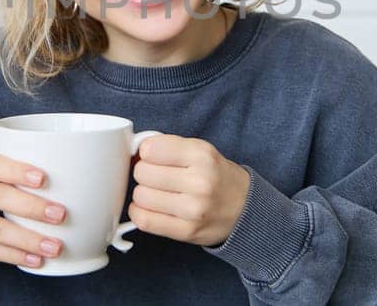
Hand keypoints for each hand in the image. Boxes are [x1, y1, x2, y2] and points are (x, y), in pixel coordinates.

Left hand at [126, 134, 251, 247]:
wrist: (244, 209)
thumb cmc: (215, 176)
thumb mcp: (200, 150)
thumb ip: (167, 146)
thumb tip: (132, 152)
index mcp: (202, 155)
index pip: (150, 149)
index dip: (145, 152)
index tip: (152, 157)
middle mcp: (199, 182)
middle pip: (142, 173)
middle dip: (144, 173)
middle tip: (156, 176)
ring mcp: (193, 209)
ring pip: (140, 196)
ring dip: (143, 194)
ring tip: (158, 193)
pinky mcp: (186, 231)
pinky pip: (144, 220)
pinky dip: (140, 213)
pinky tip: (151, 208)